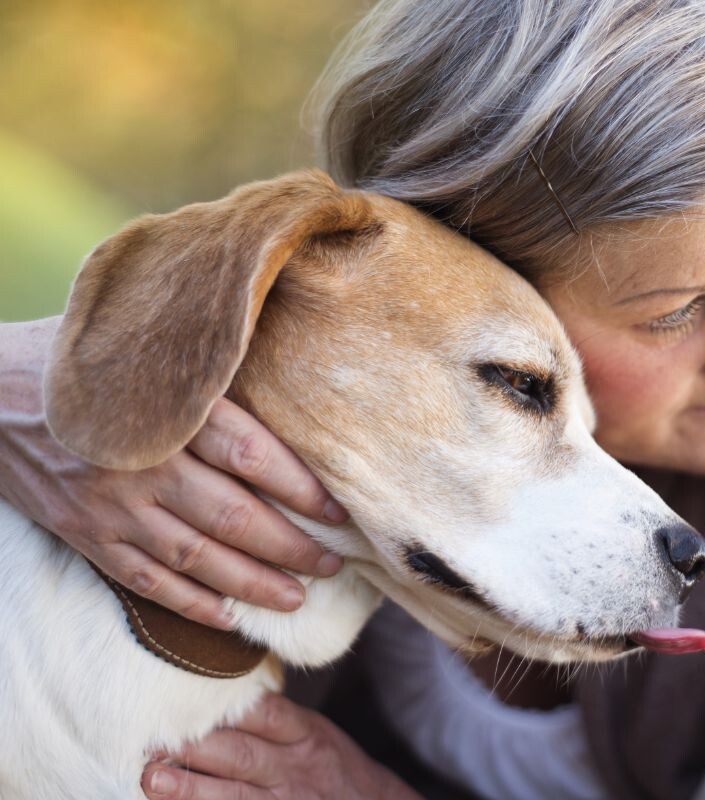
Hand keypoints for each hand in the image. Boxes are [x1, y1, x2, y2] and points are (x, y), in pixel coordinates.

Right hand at [0, 318, 346, 628]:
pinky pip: (146, 582)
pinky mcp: (84, 534)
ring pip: (197, 559)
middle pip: (234, 517)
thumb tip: (278, 357)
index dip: (302, 489)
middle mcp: (141, 465)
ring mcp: (110, 506)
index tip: (339, 512)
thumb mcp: (139, 341)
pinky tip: (229, 618)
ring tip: (296, 598)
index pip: (252, 456)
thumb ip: (202, 361)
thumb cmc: (76, 360)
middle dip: (291, 547)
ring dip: (252, 584)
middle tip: (332, 564)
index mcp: (164, 411)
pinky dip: (191, 605)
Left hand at [142, 693, 420, 799]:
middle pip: (243, 755)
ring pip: (234, 796)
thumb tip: (215, 693)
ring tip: (151, 779)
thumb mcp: (313, 731)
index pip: (265, 714)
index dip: (224, 707)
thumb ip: (272, 717)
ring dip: (191, 787)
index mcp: (305, 734)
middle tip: (151, 738)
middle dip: (197, 747)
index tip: (183, 694)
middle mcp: (294, 768)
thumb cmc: (329, 766)